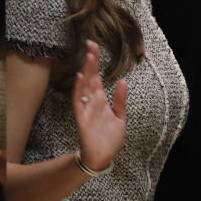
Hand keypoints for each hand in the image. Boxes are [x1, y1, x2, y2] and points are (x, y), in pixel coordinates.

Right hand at [72, 39, 126, 170]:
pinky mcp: (82, 119)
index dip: (95, 62)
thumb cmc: (109, 137)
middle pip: (90, 77)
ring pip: (84, 87)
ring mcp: (86, 109)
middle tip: (91, 43)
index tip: (94, 46)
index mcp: (101, 100)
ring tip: (88, 56)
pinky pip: (79, 102)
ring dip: (86, 71)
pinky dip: (79, 91)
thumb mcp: (120, 116)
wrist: (103, 157)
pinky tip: (81, 79)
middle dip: (90, 61)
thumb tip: (122, 80)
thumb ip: (120, 99)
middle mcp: (92, 102)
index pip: (97, 77)